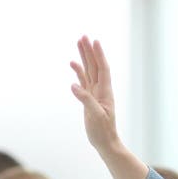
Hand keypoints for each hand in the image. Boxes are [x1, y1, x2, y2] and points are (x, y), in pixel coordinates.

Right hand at [70, 36, 119, 151]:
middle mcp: (100, 89)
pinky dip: (78, 71)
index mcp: (105, 92)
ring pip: (89, 71)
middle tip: (83, 36)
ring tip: (79, 43)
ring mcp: (94, 93)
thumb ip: (85, 99)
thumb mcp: (95, 115)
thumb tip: (73, 85)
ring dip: (84, 57)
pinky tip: (73, 64)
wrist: (105, 142)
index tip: (94, 41)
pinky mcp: (88, 98)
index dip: (99, 55)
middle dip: (89, 51)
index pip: (103, 69)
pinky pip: (83, 81)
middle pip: (95, 66)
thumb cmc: (103, 131)